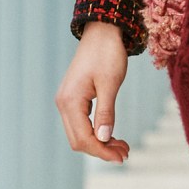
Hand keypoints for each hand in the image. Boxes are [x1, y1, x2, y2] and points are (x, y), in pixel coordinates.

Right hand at [55, 22, 131, 163]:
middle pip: (78, 140)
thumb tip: (103, 138)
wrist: (102, 31)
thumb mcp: (110, 84)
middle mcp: (64, 103)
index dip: (102, 151)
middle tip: (125, 152)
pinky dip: (96, 132)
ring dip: (100, 142)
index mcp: (70, 101)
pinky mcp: (74, 98)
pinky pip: (81, 123)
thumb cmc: (108, 54)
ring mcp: (67, 100)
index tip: (122, 157)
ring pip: (79, 133)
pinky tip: (112, 134)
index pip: (83, 138)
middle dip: (101, 150)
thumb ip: (106, 112)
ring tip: (122, 146)